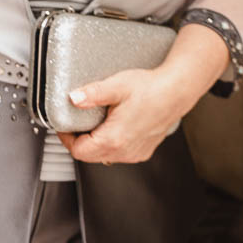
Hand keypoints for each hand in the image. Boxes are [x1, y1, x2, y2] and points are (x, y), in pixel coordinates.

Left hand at [57, 68, 191, 165]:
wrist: (177, 91)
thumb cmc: (151, 89)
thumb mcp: (116, 86)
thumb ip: (92, 94)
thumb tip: (73, 98)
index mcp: (114, 139)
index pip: (78, 151)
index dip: (66, 138)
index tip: (65, 126)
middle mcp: (125, 151)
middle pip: (89, 156)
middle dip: (79, 141)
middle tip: (76, 123)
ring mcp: (135, 153)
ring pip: (104, 156)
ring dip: (95, 143)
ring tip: (94, 123)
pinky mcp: (143, 151)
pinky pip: (119, 154)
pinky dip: (111, 144)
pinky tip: (113, 127)